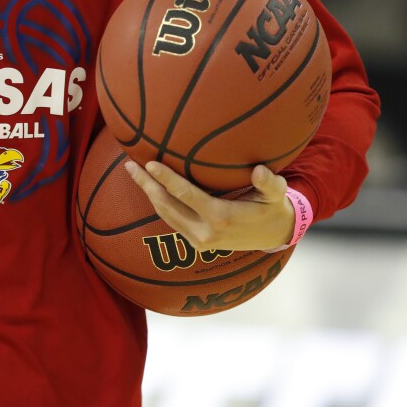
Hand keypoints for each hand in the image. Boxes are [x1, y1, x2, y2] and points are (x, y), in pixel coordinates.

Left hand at [124, 161, 294, 251]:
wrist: (274, 236)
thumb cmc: (273, 208)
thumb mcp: (276, 195)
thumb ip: (269, 183)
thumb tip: (260, 171)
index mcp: (221, 217)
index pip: (186, 195)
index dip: (166, 179)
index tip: (149, 163)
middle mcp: (205, 232)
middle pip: (166, 205)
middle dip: (146, 185)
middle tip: (130, 165)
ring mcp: (198, 240)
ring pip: (165, 214)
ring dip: (148, 194)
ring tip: (134, 173)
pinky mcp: (195, 243)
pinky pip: (171, 220)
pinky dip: (159, 204)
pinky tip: (151, 188)